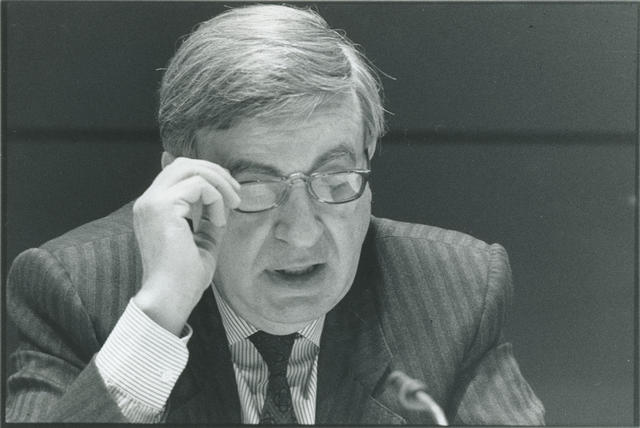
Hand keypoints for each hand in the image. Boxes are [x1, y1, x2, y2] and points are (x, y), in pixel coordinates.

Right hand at [132, 157, 239, 334]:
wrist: (170, 298)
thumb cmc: (184, 277)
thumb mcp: (202, 239)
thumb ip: (208, 216)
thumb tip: (221, 196)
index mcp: (152, 208)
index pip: (176, 171)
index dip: (206, 174)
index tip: (229, 192)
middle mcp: (147, 201)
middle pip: (183, 164)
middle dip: (215, 173)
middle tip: (236, 194)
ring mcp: (152, 202)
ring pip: (191, 169)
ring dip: (219, 182)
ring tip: (234, 204)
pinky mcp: (163, 207)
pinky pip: (199, 186)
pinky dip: (216, 199)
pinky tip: (220, 222)